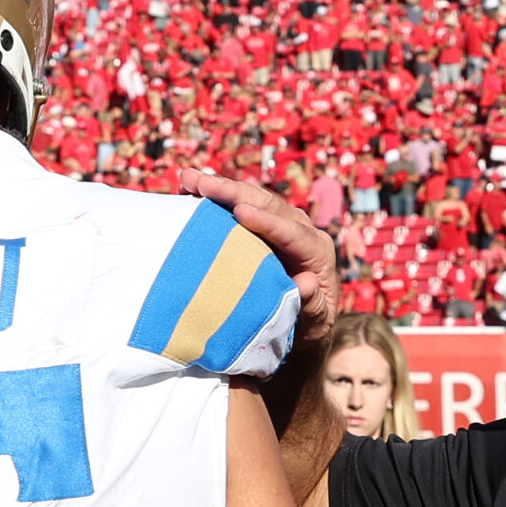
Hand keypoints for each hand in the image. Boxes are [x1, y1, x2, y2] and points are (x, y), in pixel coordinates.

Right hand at [183, 168, 338, 348]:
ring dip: (219, 188)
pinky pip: (238, 205)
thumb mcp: (314, 323)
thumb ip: (312, 305)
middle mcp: (301, 231)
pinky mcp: (261, 225)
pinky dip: (214, 197)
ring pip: (251, 198)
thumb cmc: (307, 327)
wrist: (301, 323)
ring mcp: (280, 224)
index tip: (240, 212)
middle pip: (268, 204)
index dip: (266, 221)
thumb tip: (306, 283)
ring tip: (187, 179)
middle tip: (202, 184)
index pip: (292, 233)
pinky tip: (188, 189)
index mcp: (317, 252)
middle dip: (234, 192)